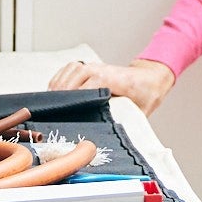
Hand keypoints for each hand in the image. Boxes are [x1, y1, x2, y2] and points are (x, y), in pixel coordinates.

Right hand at [50, 57, 174, 116]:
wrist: (150, 79)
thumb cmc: (145, 96)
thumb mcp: (140, 111)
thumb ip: (126, 120)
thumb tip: (109, 136)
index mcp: (116, 79)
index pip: (93, 80)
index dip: (79, 93)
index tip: (69, 110)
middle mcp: (103, 69)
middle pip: (77, 73)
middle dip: (64, 91)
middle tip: (55, 110)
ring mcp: (95, 66)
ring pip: (71, 69)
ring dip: (59, 84)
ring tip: (51, 102)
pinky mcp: (89, 67)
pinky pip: (69, 68)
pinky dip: (59, 78)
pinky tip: (54, 91)